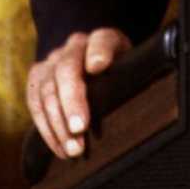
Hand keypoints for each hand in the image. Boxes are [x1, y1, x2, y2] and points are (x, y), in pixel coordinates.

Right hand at [25, 28, 130, 159]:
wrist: (93, 58)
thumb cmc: (120, 68)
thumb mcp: (135, 64)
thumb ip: (138, 72)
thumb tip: (154, 91)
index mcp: (103, 38)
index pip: (102, 40)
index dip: (99, 51)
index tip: (98, 67)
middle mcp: (74, 46)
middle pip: (67, 70)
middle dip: (72, 101)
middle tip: (80, 128)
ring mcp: (52, 61)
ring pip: (47, 90)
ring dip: (58, 123)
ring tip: (73, 149)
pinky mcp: (37, 78)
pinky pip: (35, 104)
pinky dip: (46, 128)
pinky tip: (59, 148)